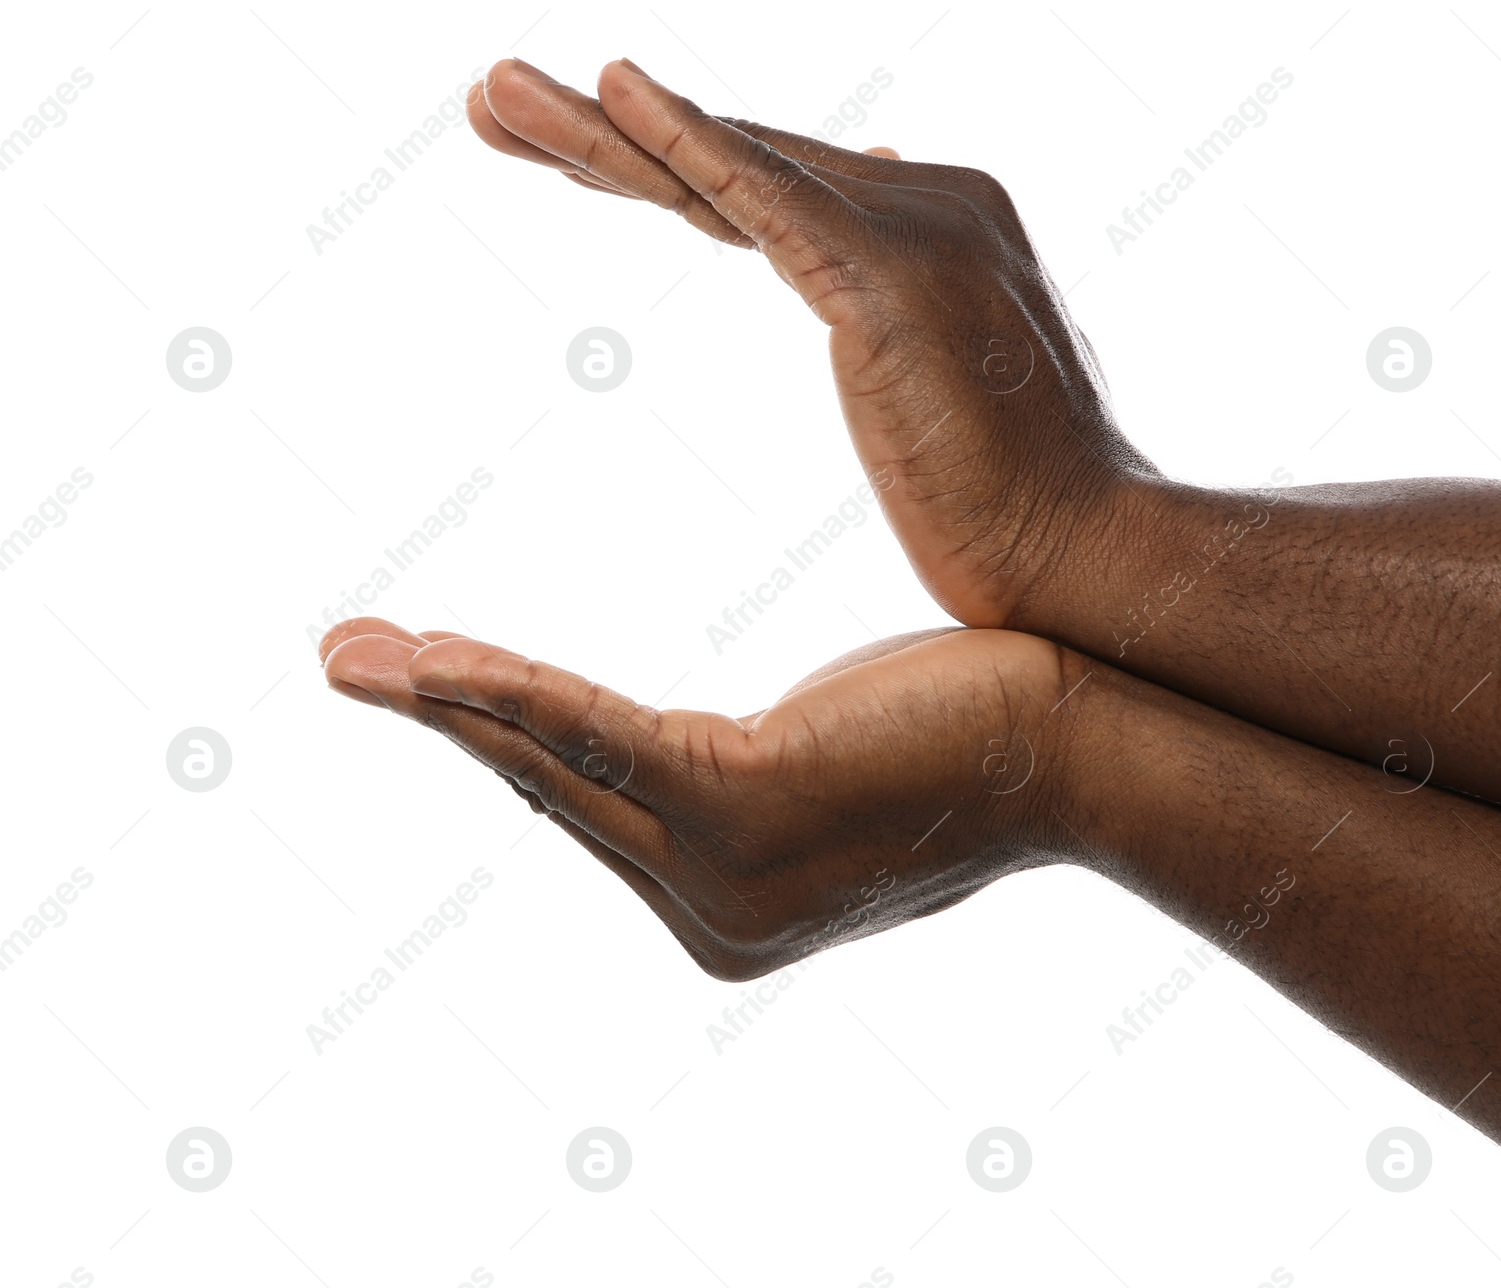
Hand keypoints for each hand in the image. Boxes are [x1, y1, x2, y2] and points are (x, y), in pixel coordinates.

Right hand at [320, 616, 1091, 978]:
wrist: (1082, 734)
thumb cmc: (962, 728)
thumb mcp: (824, 760)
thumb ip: (740, 779)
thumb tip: (695, 753)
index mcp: (729, 903)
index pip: (593, 806)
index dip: (501, 736)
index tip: (433, 678)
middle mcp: (716, 915)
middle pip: (556, 793)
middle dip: (443, 723)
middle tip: (348, 658)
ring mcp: (728, 878)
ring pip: (560, 771)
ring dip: (446, 705)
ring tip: (353, 657)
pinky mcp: (746, 809)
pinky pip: (601, 741)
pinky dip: (509, 695)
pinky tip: (430, 661)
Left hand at [470, 57, 1157, 630]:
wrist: (1088, 564)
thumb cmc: (1010, 504)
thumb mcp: (938, 384)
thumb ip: (892, 313)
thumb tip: (855, 277)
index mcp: (931, 224)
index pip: (765, 183)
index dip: (659, 162)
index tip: (560, 149)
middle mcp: (926, 201)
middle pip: (734, 157)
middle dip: (602, 132)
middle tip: (492, 99)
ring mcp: (915, 230)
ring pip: (731, 165)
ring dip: (603, 127)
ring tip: (496, 95)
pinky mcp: (892, 281)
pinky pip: (764, 196)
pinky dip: (684, 142)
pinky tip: (608, 89)